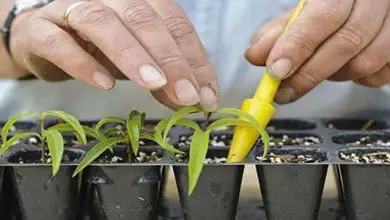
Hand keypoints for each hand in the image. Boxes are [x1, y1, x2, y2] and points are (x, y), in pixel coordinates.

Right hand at [10, 0, 218, 110]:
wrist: (45, 40)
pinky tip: (104, 83)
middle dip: (170, 59)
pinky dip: (82, 62)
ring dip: (132, 55)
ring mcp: (72, 10)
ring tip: (152, 84)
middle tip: (187, 95)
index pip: (174, 24)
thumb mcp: (139, 63)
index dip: (194, 59)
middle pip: (144, 20)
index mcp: (140, 2)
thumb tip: (195, 100)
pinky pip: (58, 41)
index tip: (206, 94)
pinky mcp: (41, 29)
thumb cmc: (100, 48)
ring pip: (104, 23)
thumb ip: (166, 78)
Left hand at [245, 0, 389, 103]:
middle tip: (282, 91)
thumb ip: (279, 32)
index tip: (276, 71)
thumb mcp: (303, 12)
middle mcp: (377, 0)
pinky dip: (356, 79)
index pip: (324, 15)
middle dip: (309, 73)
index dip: (298, 45)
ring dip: (333, 76)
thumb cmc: (331, 9)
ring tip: (315, 71)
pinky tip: (342, 68)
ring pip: (365, 63)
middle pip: (346, 43)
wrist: (365, 5)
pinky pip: (380, 75)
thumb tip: (255, 55)